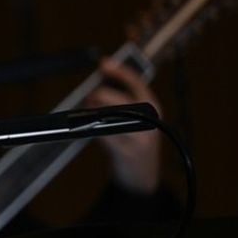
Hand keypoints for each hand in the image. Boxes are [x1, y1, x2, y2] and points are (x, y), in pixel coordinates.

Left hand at [85, 57, 161, 193]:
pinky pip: (104, 135)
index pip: (136, 83)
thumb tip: (100, 79)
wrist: (141, 174)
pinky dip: (92, 129)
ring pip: (112, 117)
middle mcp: (148, 120)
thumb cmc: (133, 140)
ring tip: (87, 112)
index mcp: (151, 107)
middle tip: (90, 97)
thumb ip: (122, 99)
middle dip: (101, 95)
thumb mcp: (135, 116)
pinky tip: (87, 128)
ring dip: (94, 111)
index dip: (120, 71)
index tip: (104, 63)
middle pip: (121, 100)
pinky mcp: (125, 151)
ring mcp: (138, 137)